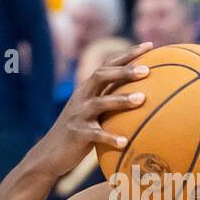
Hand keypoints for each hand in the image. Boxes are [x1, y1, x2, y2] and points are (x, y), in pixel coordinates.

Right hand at [30, 42, 152, 177]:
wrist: (49, 154)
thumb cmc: (79, 134)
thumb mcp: (93, 115)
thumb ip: (111, 105)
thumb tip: (146, 100)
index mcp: (87, 89)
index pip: (108, 65)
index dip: (128, 54)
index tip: (149, 45)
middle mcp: (81, 98)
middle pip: (101, 76)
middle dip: (124, 71)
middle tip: (147, 70)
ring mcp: (78, 115)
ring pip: (99, 103)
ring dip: (121, 99)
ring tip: (142, 99)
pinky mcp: (76, 134)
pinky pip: (95, 134)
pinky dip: (110, 137)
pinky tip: (125, 142)